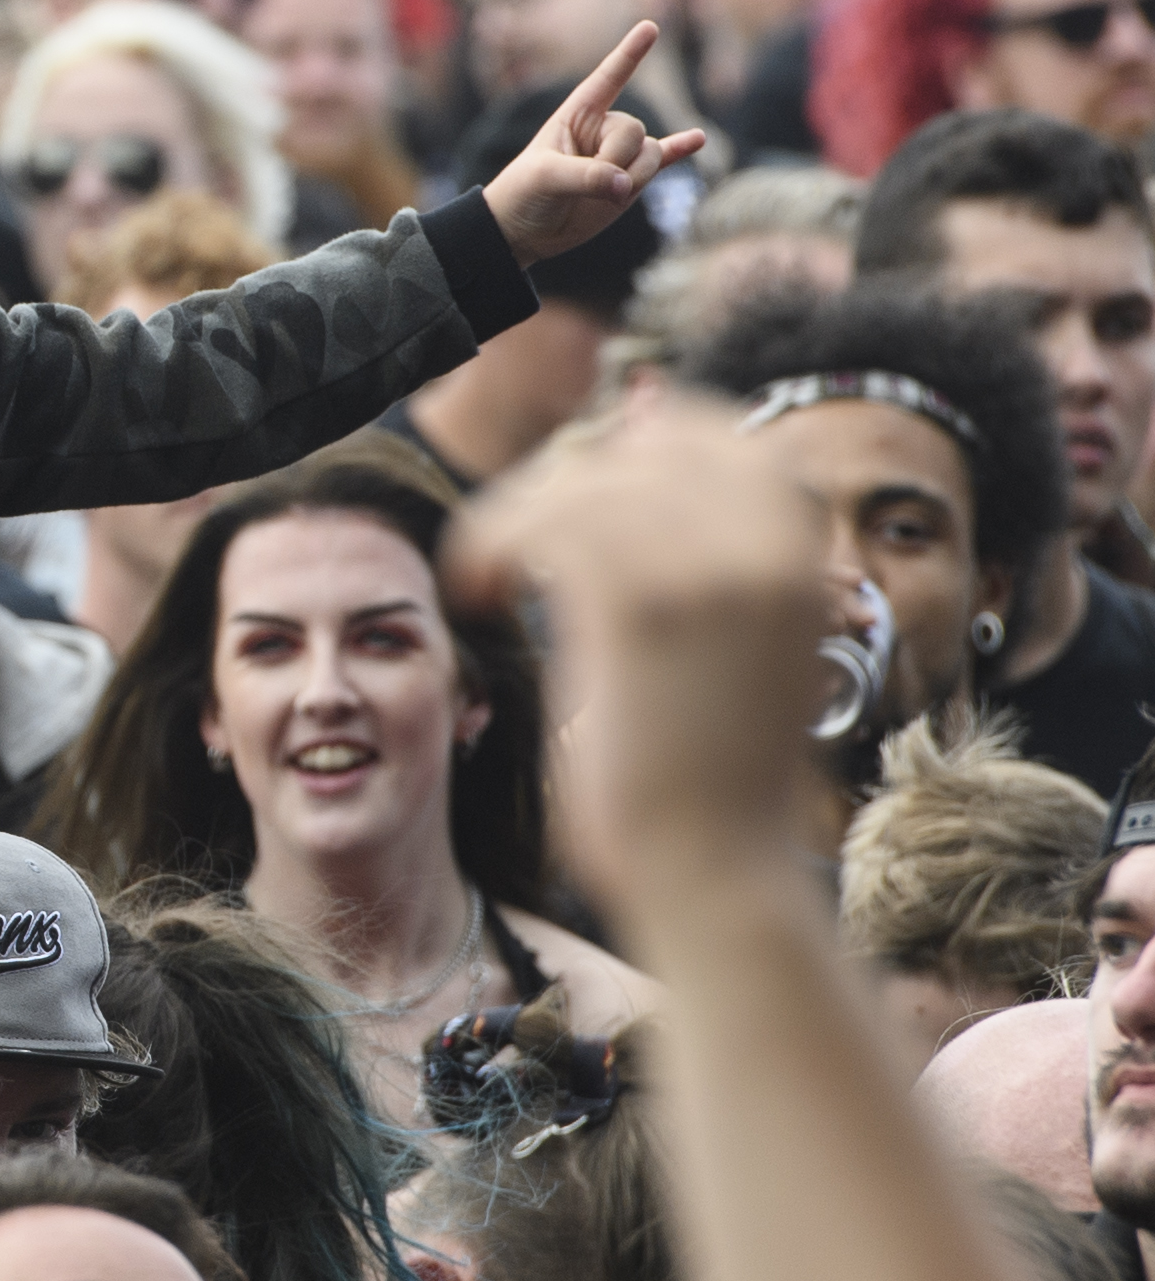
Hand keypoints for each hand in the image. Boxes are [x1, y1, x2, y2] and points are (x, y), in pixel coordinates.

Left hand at [443, 400, 825, 905]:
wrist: (712, 874)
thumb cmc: (703, 769)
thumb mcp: (733, 634)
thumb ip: (699, 533)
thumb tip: (641, 407)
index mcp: (803, 554)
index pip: (702, 431)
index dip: (618, 453)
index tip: (565, 509)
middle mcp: (773, 549)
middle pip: (636, 444)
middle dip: (559, 483)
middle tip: (514, 550)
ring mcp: (715, 571)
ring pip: (585, 480)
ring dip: (516, 519)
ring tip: (487, 577)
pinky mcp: (643, 606)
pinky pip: (547, 525)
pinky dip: (492, 546)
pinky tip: (478, 593)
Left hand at [480, 21, 706, 268]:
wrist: (525, 230)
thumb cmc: (524, 193)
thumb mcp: (546, 178)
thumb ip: (587, 177)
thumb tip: (624, 186)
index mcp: (577, 114)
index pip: (607, 78)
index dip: (629, 54)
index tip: (650, 27)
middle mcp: (602, 128)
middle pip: (633, 131)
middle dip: (616, 160)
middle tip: (587, 182)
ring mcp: (619, 153)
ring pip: (650, 154)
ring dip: (633, 179)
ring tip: (603, 196)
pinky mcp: (631, 179)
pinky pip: (664, 159)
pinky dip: (680, 150)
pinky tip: (699, 139)